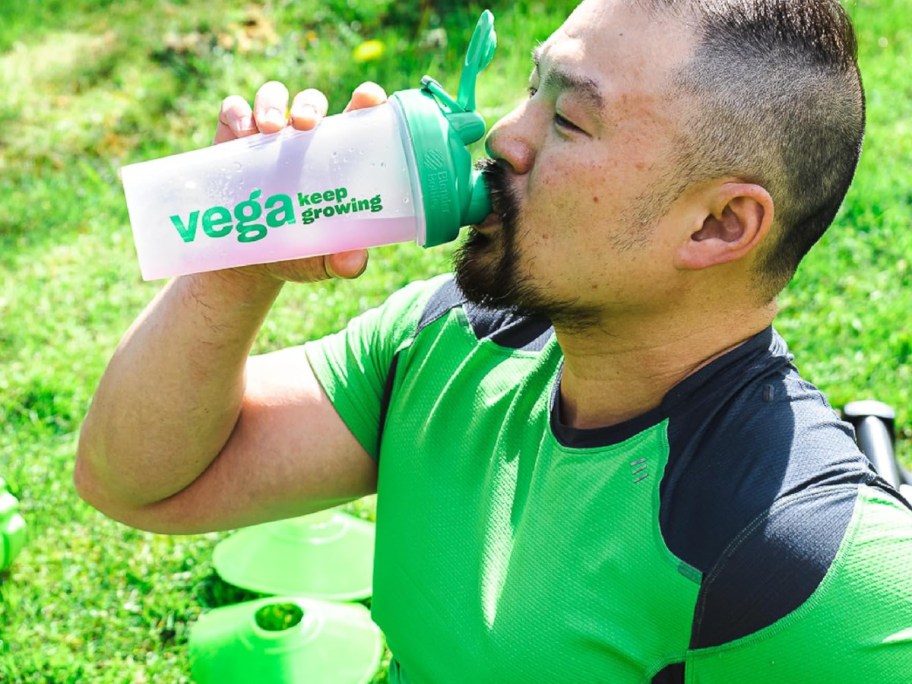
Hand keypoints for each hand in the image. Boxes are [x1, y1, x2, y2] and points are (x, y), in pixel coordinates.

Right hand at [211, 81, 388, 282]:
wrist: (249, 262)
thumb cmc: (299, 253)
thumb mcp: (323, 260)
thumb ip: (343, 261)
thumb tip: (355, 261)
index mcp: (336, 155)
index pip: (357, 116)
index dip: (366, 99)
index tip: (369, 97)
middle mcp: (304, 137)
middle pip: (312, 102)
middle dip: (310, 105)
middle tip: (305, 125)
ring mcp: (268, 134)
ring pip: (273, 96)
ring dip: (272, 104)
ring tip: (270, 129)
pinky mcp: (233, 137)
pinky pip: (234, 110)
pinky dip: (237, 114)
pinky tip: (240, 134)